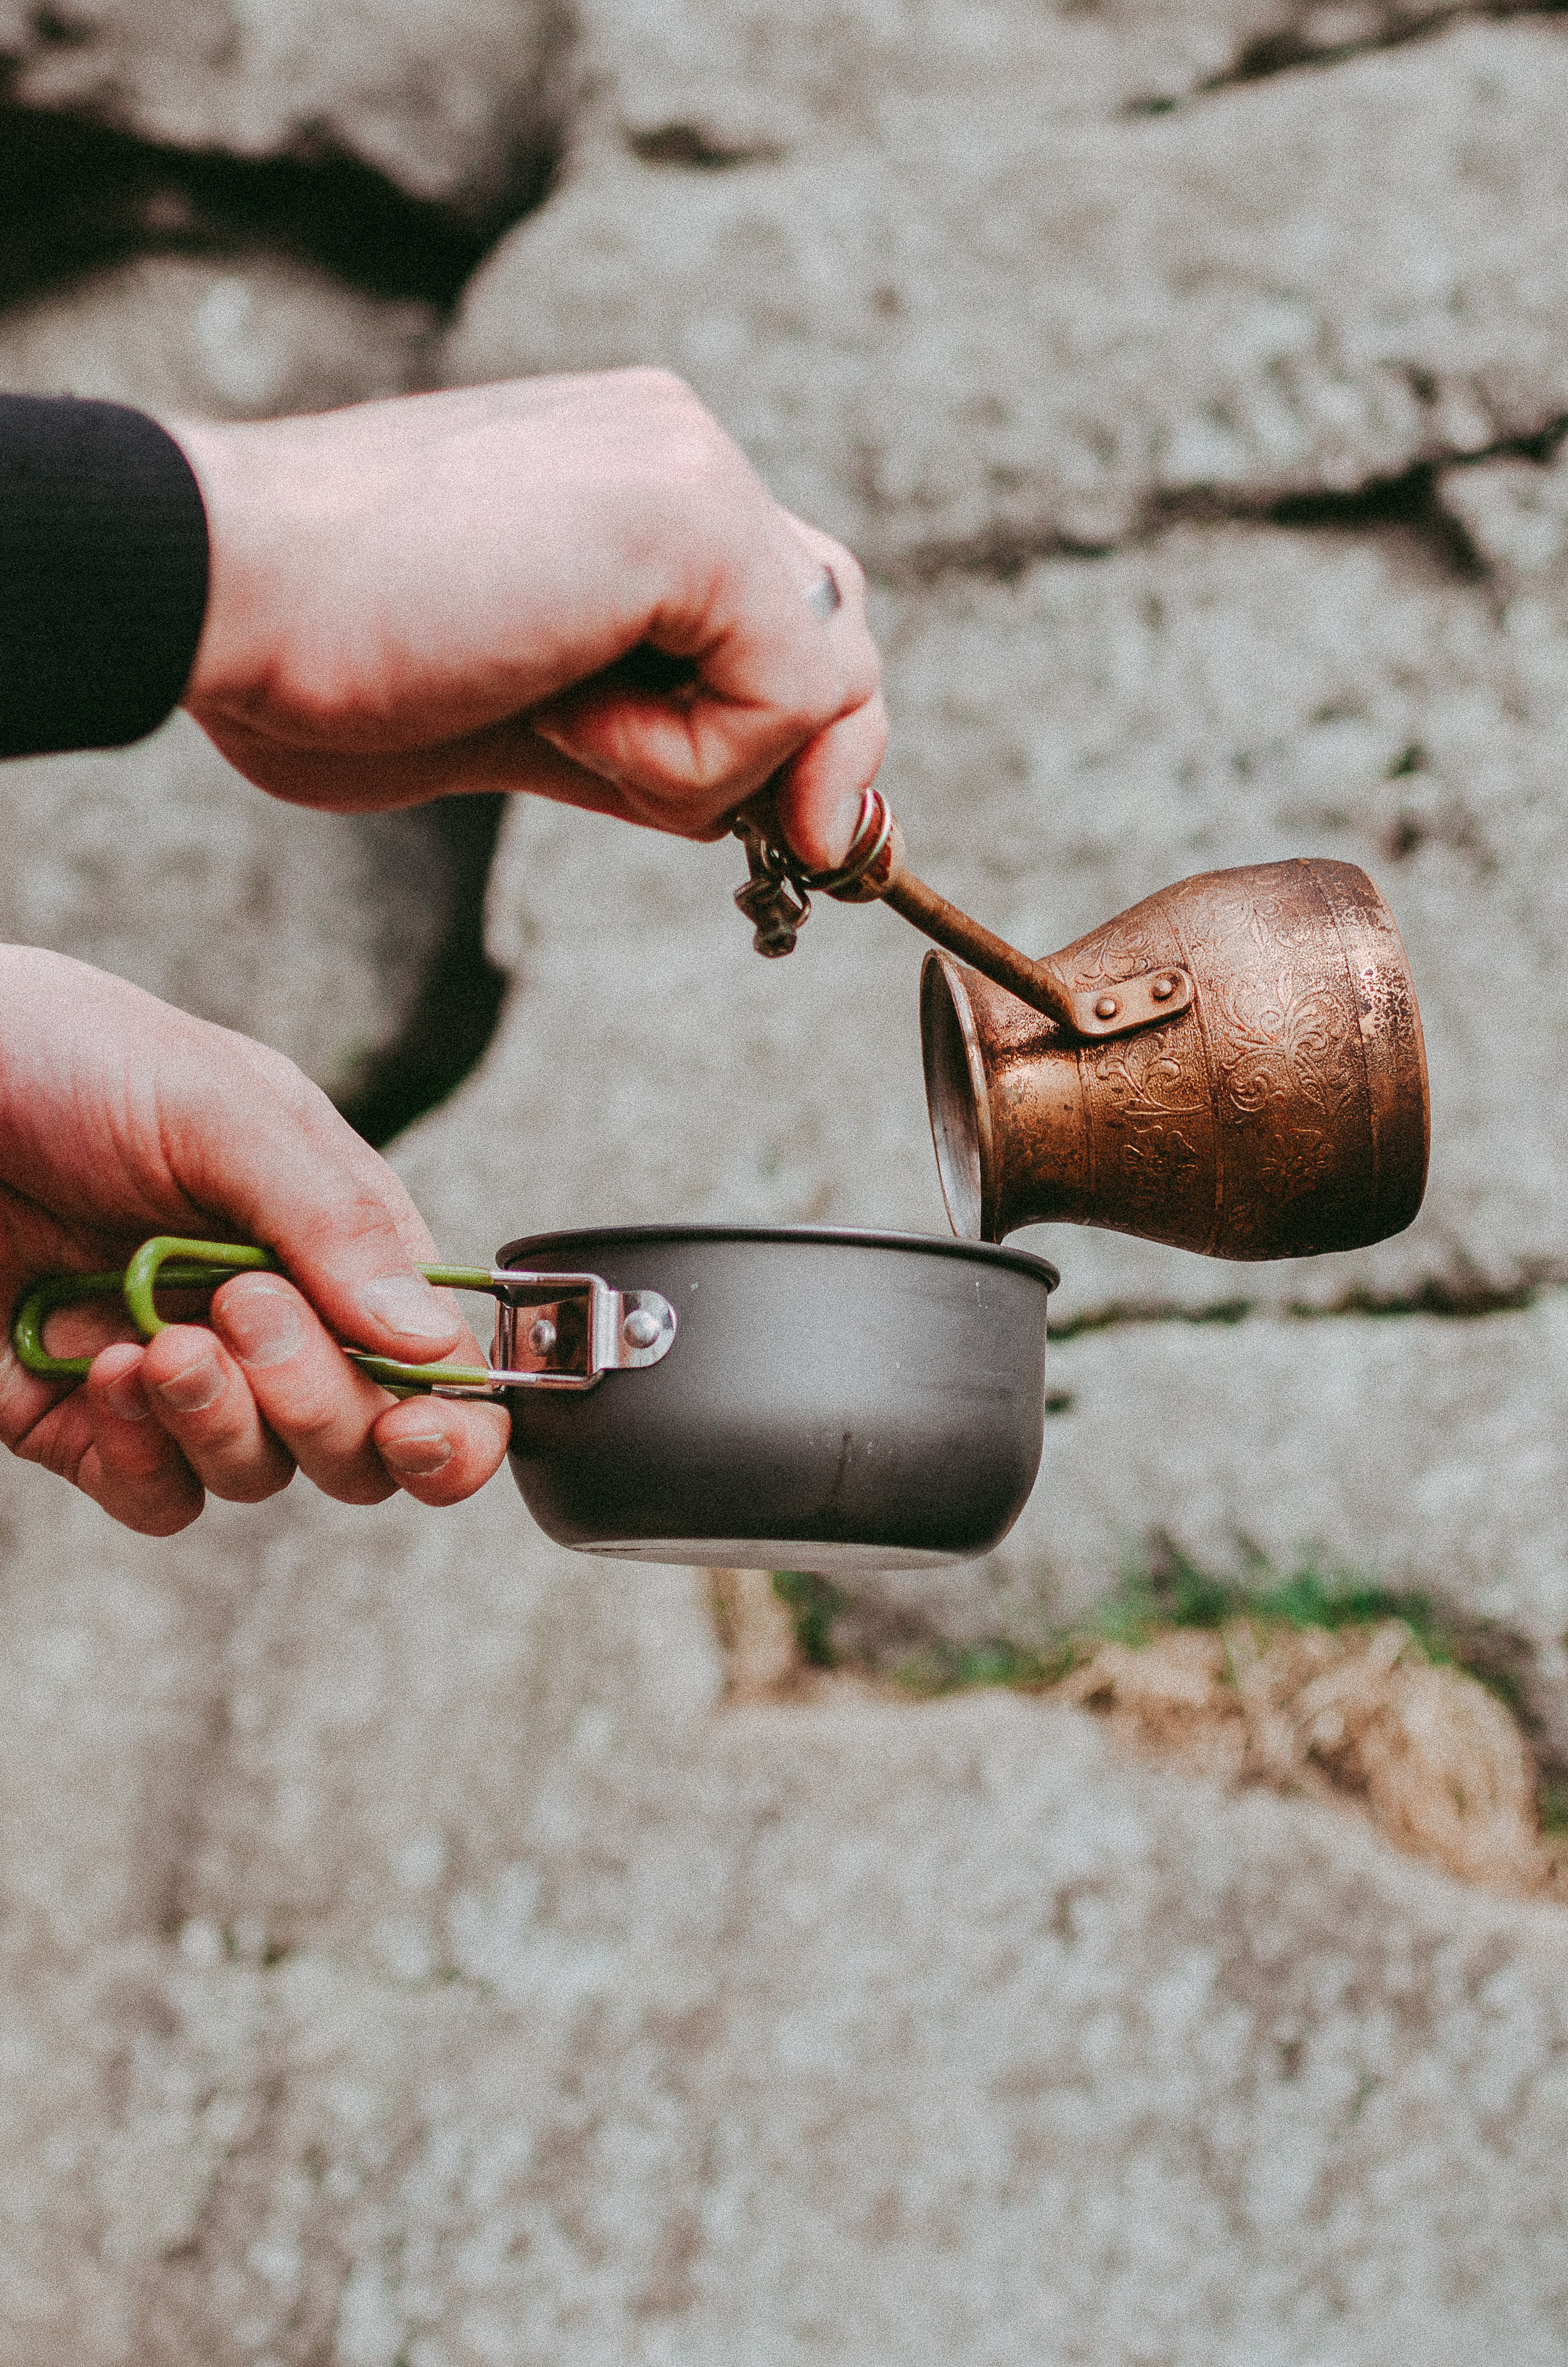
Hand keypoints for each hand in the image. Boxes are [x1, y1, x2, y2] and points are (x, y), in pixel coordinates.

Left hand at [0, 948, 508, 1534]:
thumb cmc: (67, 1057)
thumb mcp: (221, 1104)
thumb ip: (335, 1221)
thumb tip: (431, 1340)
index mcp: (335, 1239)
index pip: (437, 1364)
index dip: (453, 1420)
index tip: (416, 1427)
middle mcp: (273, 1320)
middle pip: (360, 1442)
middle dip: (319, 1399)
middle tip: (244, 1308)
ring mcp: (183, 1377)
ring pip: (260, 1474)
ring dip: (223, 1422)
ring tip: (162, 1340)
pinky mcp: (87, 1421)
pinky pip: (156, 1495)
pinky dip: (144, 1453)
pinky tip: (108, 1371)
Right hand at [174, 370, 887, 872]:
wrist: (220, 595)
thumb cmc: (329, 665)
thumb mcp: (530, 728)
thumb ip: (656, 751)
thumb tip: (785, 819)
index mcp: (634, 481)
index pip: (782, 614)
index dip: (784, 737)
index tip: (772, 837)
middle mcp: (678, 447)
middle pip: (836, 631)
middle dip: (797, 763)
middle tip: (734, 832)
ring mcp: (690, 464)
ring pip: (827, 672)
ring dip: (710, 765)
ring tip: (561, 735)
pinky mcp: (692, 511)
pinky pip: (788, 693)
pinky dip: (687, 761)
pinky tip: (557, 720)